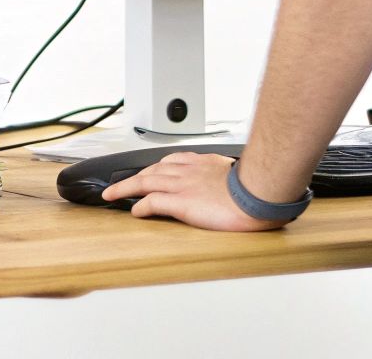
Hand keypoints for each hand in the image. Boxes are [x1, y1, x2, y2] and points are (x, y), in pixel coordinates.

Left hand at [97, 152, 292, 231]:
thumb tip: (235, 187)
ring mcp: (184, 185)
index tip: (151, 171)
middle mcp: (190, 171)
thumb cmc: (257, 188)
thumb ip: (229, 178)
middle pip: (153, 169)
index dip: (157, 167)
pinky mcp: (182, 202)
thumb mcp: (240, 177)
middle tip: (122, 183)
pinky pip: (153, 202)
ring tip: (112, 194)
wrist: (259, 194)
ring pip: (146, 181)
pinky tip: (135, 211)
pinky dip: (141, 205)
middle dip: (135, 176)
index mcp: (204, 164)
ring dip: (126, 187)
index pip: (173, 161)